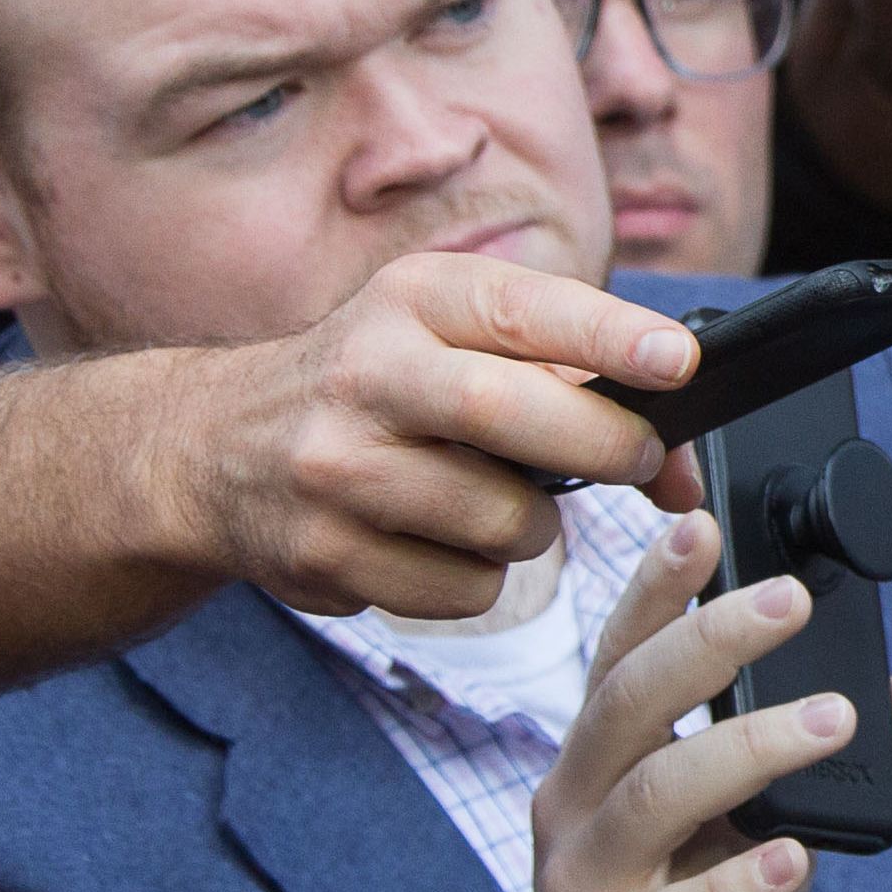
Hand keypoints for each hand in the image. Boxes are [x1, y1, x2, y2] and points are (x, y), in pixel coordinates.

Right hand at [137, 252, 704, 621]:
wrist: (212, 447)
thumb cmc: (375, 385)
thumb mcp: (448, 338)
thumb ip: (567, 379)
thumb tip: (679, 471)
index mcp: (411, 300)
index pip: (521, 310)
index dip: (609, 336)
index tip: (676, 360)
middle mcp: (364, 376)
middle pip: (510, 415)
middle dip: (605, 444)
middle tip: (644, 458)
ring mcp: (335, 470)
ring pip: (502, 521)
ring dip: (532, 525)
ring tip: (493, 498)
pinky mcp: (323, 555)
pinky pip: (464, 591)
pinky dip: (478, 577)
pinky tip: (435, 541)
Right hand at [522, 516, 891, 891]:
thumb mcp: (756, 833)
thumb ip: (823, 765)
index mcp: (600, 764)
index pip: (621, 655)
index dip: (654, 587)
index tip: (700, 522)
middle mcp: (575, 812)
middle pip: (627, 703)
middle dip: (710, 642)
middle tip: (791, 599)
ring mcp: (583, 891)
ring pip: (653, 798)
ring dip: (747, 749)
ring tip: (833, 719)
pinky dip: (736, 887)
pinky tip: (794, 858)